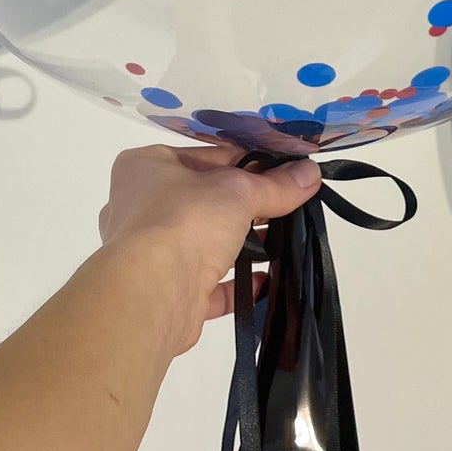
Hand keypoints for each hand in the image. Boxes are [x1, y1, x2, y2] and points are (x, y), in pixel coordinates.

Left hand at [98, 144, 321, 355]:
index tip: (283, 169)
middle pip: (206, 200)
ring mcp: (151, 252)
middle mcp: (141, 206)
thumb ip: (276, 185)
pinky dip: (237, 282)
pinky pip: (208, 282)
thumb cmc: (185, 221)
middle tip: (288, 204)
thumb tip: (310, 173)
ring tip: (284, 239)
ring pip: (206, 242)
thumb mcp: (239, 191)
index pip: (206, 157)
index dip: (247, 161)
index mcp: (146, 166)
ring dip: (243, 244)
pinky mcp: (166, 290)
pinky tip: (267, 280)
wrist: (154, 293)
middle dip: (247, 206)